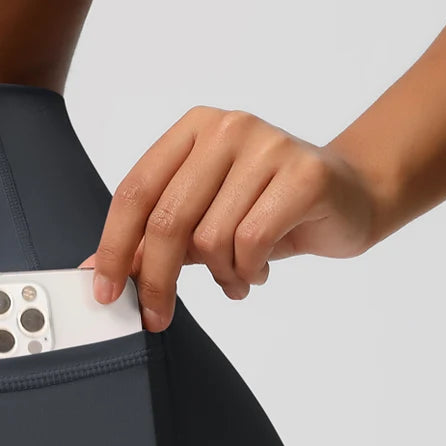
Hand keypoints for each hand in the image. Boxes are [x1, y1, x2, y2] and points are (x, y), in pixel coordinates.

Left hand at [80, 105, 386, 330]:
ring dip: (218, 275)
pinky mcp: (305, 174)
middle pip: (167, 220)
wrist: (350, 196)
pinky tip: (257, 270)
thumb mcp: (201, 223)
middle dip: (156, 281)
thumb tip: (95, 274)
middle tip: (157, 316)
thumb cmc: (266, 210)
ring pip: (211, 239)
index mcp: (192, 132)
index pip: (135, 191)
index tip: (105, 293)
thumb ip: (151, 242)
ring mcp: (268, 145)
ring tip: (235, 277)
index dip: (114, 247)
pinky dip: (247, 271)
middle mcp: (227, 129)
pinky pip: (251, 242)